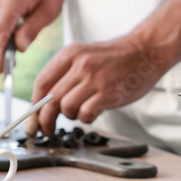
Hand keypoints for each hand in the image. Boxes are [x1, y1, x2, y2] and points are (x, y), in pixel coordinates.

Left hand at [32, 0, 180, 133]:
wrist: (146, 51)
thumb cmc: (116, 58)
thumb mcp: (85, 55)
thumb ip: (66, 74)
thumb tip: (45, 101)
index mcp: (70, 54)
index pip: (42, 82)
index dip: (35, 104)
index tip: (34, 117)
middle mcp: (80, 65)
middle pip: (51, 99)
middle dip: (45, 119)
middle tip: (47, 129)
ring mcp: (94, 79)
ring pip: (66, 108)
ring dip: (71, 116)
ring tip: (82, 110)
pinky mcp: (107, 94)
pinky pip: (85, 114)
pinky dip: (86, 118)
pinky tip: (93, 112)